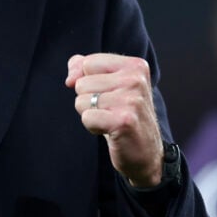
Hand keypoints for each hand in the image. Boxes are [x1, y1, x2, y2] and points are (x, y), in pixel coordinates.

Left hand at [66, 53, 162, 186]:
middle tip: (111, 111)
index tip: (108, 94)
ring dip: (90, 114)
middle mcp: (136, 79)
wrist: (146, 152)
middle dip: (88, 100)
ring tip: (111, 120)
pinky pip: (87, 117)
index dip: (88, 82)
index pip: (88, 63)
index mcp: (135, 65)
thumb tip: (70, 78)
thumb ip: (83, 69)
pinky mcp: (124, 121)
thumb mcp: (107, 85)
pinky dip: (92, 127)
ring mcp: (132, 100)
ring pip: (81, 101)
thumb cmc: (122, 115)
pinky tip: (110, 130)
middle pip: (82, 83)